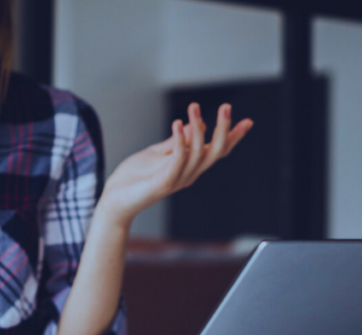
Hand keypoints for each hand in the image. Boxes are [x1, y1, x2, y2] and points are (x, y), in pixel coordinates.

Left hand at [97, 103, 251, 228]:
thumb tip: (197, 124)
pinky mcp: (163, 182)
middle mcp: (189, 174)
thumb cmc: (134, 178)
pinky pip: (177, 160)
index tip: (247, 122)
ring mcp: (177, 179)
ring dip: (198, 128)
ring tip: (194, 107)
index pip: (216, 151)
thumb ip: (176, 142)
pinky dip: (179, 141)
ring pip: (198, 154)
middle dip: (223, 130)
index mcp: (189, 166)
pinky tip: (177, 123)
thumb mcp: (157, 153)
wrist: (114, 199)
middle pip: (215, 152)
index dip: (232, 137)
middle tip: (226, 107)